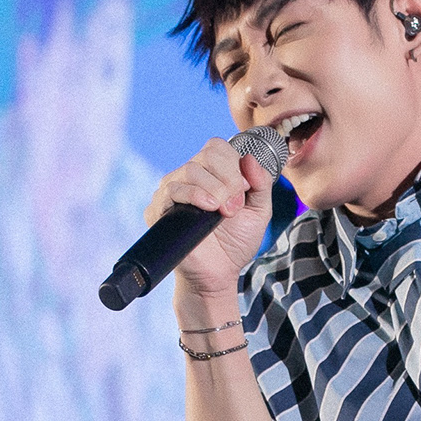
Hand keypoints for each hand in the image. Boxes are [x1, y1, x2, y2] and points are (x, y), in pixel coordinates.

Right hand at [147, 137, 275, 301]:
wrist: (219, 273)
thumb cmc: (236, 242)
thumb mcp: (259, 210)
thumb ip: (261, 183)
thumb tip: (249, 157)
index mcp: (212, 173)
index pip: (217, 147)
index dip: (233, 164)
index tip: (244, 190)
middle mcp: (189, 178)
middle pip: (206, 156)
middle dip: (228, 179)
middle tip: (235, 206)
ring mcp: (172, 192)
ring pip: (190, 170)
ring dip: (214, 189)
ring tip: (223, 213)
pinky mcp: (159, 210)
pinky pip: (171, 190)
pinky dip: (193, 195)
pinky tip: (207, 209)